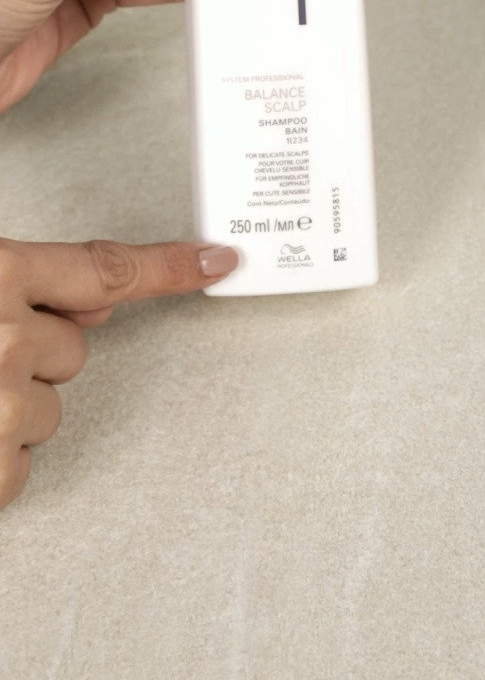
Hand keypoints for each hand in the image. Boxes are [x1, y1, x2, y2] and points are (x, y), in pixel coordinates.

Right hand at [0, 236, 237, 509]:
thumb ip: (29, 286)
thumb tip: (98, 303)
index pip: (108, 268)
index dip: (168, 268)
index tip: (217, 262)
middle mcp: (9, 334)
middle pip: (74, 350)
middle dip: (34, 358)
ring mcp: (2, 402)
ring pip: (50, 411)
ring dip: (9, 411)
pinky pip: (22, 467)